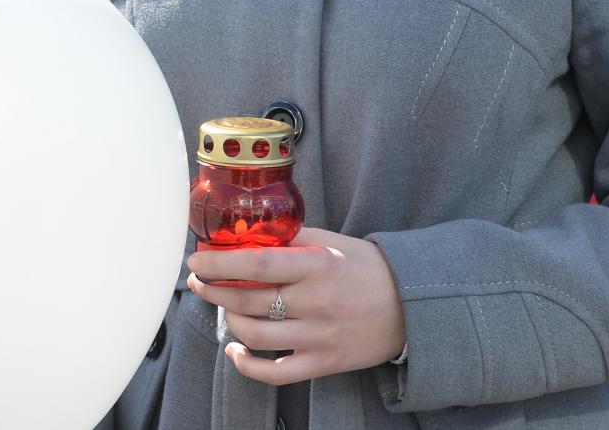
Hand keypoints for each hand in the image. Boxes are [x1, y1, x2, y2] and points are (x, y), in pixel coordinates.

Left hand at [185, 227, 405, 384]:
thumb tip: (245, 234)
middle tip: (198, 282)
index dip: (219, 264)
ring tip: (221, 306)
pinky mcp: (324, 363)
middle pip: (247, 300)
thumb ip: (290, 238)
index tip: (196, 261)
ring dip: (227, 319)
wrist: (412, 305)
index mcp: (317, 265)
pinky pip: (276, 373)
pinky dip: (247, 365)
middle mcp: (316, 302)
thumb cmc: (366, 268)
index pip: (256, 265)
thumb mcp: (331, 242)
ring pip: (254, 334)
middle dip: (212, 290)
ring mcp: (319, 336)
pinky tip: (235, 351)